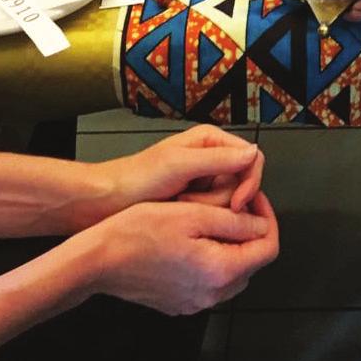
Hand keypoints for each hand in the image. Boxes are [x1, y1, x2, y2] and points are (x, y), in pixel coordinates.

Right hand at [85, 193, 277, 313]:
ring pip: (232, 273)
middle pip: (252, 262)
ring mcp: (194, 302)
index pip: (268, 248)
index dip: (267, 217)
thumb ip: (233, 220)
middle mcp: (210, 294)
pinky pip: (210, 282)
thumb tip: (260, 224)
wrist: (100, 259)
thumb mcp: (193, 213)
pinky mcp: (180, 302)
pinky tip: (194, 240)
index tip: (255, 199)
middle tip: (235, 204)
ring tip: (213, 219)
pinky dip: (212, 261)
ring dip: (232, 245)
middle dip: (250, 231)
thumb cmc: (138, 233)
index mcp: (219, 271)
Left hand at [89, 125, 265, 221]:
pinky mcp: (195, 203)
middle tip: (190, 201)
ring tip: (178, 206)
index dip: (249, 183)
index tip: (238, 204)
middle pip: (240, 185)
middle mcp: (211, 160)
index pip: (252, 160)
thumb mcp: (179, 164)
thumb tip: (252, 153)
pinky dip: (198, 218)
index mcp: (211, 141)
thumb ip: (217, 159)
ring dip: (204, 210)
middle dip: (218, 200)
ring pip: (228, 203)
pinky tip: (178, 215)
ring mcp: (203, 183)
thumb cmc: (136, 178)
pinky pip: (213, 215)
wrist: (108, 202)